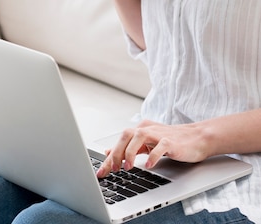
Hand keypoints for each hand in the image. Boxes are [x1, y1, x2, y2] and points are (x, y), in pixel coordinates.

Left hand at [96, 120, 210, 177]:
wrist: (198, 138)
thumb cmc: (172, 141)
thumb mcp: (146, 145)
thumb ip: (129, 147)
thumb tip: (109, 153)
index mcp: (139, 130)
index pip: (120, 142)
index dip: (109, 157)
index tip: (102, 172)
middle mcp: (147, 129)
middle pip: (125, 136)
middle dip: (116, 153)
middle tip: (113, 169)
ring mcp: (159, 134)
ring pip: (139, 137)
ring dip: (130, 153)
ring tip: (127, 167)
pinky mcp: (171, 141)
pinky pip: (160, 147)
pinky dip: (153, 156)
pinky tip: (148, 166)